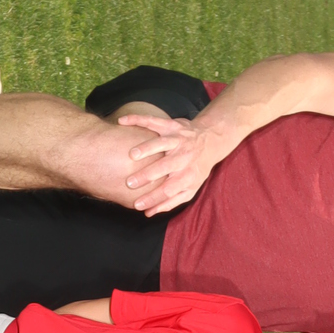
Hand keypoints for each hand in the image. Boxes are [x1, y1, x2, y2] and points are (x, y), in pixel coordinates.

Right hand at [120, 112, 242, 215]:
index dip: (153, 198)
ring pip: (161, 143)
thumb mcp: (190, 189)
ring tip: (131, 155)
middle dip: (147, 175)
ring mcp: (178, 139)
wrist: (211, 140)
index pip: (168, 190)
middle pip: (165, 167)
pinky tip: (122, 121)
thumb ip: (170, 202)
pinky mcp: (171, 125)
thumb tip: (148, 213)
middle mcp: (183, 157)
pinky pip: (153, 121)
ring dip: (146, 148)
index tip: (137, 205)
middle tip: (129, 183)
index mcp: (187, 175)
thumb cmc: (196, 168)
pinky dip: (137, 119)